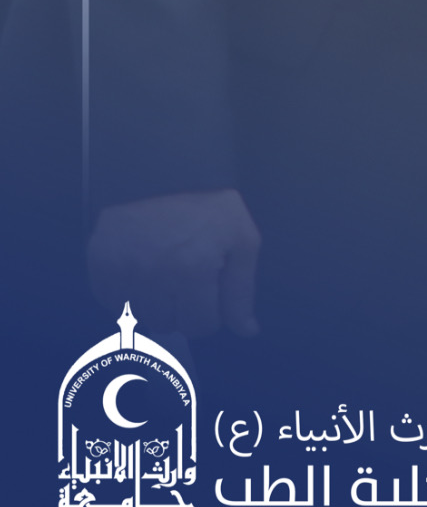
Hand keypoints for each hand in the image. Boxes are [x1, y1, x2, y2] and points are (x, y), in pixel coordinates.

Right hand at [88, 190, 260, 339]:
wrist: (161, 175)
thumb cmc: (209, 211)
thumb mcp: (242, 241)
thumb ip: (242, 290)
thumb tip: (246, 331)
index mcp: (193, 269)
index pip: (200, 325)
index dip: (209, 314)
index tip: (208, 294)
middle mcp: (153, 275)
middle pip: (168, 325)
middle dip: (181, 310)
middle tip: (186, 283)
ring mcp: (122, 271)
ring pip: (140, 318)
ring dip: (155, 305)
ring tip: (164, 277)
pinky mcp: (99, 266)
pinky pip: (114, 304)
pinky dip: (129, 296)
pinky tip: (142, 274)